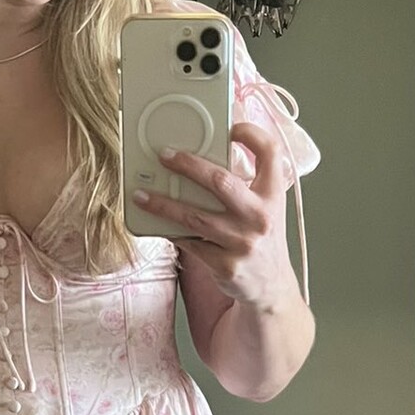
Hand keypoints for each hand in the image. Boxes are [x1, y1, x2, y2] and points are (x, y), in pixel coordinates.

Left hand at [133, 120, 295, 307]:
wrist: (271, 287)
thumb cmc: (261, 239)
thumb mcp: (266, 207)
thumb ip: (246, 184)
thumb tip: (203, 159)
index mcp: (273, 196)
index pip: (270, 153)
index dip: (252, 134)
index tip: (231, 127)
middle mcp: (261, 217)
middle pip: (220, 180)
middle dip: (188, 165)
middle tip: (164, 155)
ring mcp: (242, 243)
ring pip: (194, 217)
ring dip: (163, 204)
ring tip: (141, 194)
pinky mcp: (225, 265)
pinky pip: (189, 243)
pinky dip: (170, 231)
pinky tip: (156, 223)